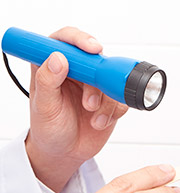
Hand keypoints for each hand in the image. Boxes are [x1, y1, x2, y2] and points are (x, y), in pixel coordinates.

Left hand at [25, 27, 128, 192]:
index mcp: (53, 66)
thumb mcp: (43, 107)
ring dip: (104, 101)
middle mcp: (76, 71)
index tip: (92, 49)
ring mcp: (95, 84)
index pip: (66, 40)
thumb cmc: (48, 129)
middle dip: (96, 82)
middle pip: (96, 59)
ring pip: (111, 80)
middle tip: (90, 101)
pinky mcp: (110, 98)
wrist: (65, 153)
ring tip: (91, 116)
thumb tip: (57, 57)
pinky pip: (121, 97)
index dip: (80, 39)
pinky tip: (99, 122)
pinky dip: (113, 111)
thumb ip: (47, 81)